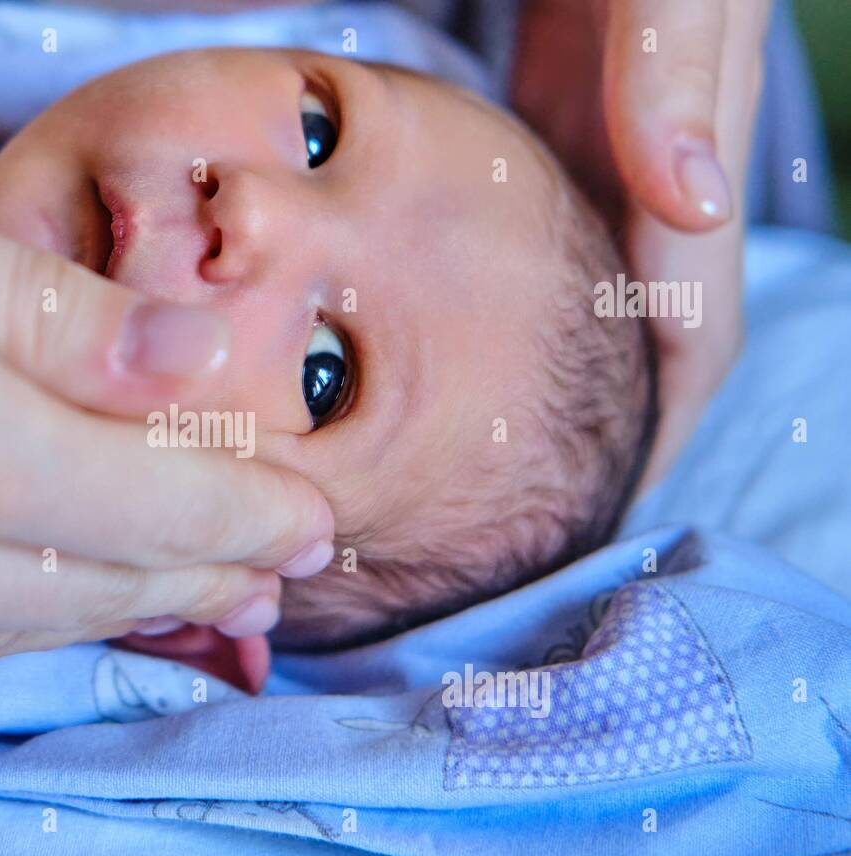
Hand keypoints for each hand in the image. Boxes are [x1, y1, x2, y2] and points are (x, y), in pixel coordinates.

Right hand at [0, 109, 333, 712]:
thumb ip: (26, 306)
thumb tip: (179, 355)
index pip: (151, 504)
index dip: (246, 514)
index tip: (310, 517)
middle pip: (105, 583)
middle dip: (207, 564)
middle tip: (277, 550)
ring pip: (29, 630)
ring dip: (126, 596)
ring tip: (198, 569)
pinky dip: (19, 618)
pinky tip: (50, 580)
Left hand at [514, 0, 769, 483]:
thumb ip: (677, 64)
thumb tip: (692, 196)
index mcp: (685, 166)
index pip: (693, 330)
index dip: (658, 426)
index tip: (604, 512)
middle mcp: (644, 183)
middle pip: (631, 340)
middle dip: (592, 432)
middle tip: (512, 521)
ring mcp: (589, 166)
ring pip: (576, 305)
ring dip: (542, 386)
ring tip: (473, 468)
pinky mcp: (537, 137)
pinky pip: (526, 249)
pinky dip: (488, 309)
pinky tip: (431, 352)